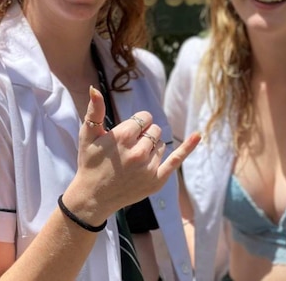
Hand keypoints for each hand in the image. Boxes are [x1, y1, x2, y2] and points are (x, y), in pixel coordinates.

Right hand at [64, 87, 199, 222]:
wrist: (92, 197)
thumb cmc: (90, 163)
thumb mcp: (88, 135)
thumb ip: (95, 110)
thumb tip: (94, 88)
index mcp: (122, 137)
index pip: (144, 117)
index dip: (137, 123)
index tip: (127, 132)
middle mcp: (137, 152)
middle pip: (155, 129)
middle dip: (145, 133)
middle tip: (129, 147)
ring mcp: (149, 167)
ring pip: (161, 144)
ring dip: (152, 146)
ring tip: (134, 159)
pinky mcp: (157, 180)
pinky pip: (176, 160)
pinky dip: (188, 147)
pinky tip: (198, 135)